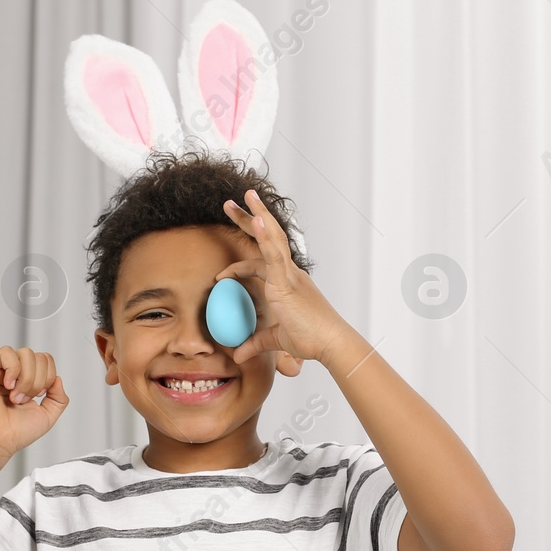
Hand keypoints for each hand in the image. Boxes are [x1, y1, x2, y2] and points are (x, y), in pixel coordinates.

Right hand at [0, 346, 68, 458]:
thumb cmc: (16, 432)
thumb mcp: (48, 415)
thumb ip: (59, 397)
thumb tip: (57, 378)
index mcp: (27, 380)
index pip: (46, 360)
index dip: (48, 377)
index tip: (38, 396)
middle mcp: (14, 373)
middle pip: (39, 356)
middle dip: (38, 381)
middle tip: (25, 399)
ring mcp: (0, 369)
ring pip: (26, 353)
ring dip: (26, 379)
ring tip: (16, 397)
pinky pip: (6, 353)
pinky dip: (13, 370)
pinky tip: (8, 387)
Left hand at [216, 188, 352, 365]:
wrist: (330, 343)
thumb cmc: (311, 340)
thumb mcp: (276, 340)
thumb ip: (256, 343)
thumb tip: (239, 355)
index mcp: (287, 282)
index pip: (260, 262)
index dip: (239, 264)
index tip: (221, 275)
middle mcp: (289, 272)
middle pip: (267, 238)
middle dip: (248, 219)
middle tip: (230, 203)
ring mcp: (289, 273)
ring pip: (272, 236)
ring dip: (257, 214)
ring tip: (245, 195)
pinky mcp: (288, 280)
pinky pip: (274, 252)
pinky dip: (264, 234)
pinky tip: (255, 218)